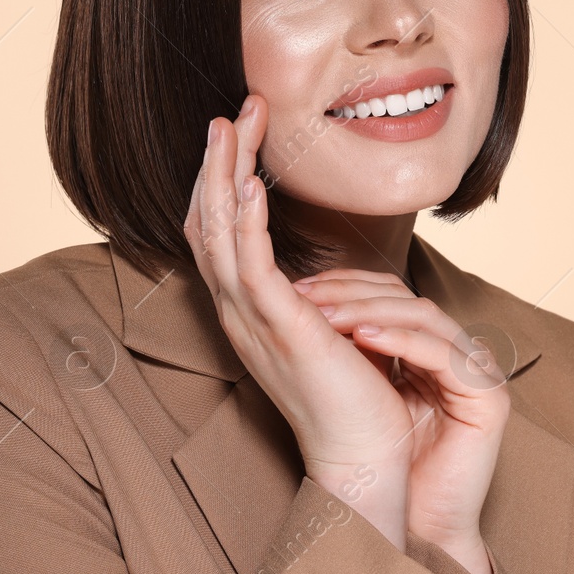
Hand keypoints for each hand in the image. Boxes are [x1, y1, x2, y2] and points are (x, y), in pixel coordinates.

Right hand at [182, 95, 414, 546]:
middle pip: (207, 223)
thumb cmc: (358, 400)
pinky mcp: (279, 331)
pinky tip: (247, 186)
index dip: (221, 181)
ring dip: (223, 176)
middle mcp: (240, 314)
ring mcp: (253, 322)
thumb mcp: (330, 334)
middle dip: (218, 162)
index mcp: (251, 313)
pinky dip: (244, 224)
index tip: (239, 133)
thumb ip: (316, 301)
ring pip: (218, 236)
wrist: (366, 462)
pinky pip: (249, 268)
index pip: (220, 234)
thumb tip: (322, 276)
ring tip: (232, 127)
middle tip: (232, 112)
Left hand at [294, 270, 510, 573]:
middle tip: (305, 296)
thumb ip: (353, 348)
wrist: (411, 524)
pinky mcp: (490, 399)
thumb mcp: (361, 390)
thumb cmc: (383, 464)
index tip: (297, 288)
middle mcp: (459, 354)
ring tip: (326, 316)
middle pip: (407, 299)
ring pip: (425, 317)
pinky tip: (363, 338)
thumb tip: (301, 303)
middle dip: (352, 293)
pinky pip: (445, 355)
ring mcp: (480, 374)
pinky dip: (402, 341)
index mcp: (430, 348)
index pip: (391, 294)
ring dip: (371, 311)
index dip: (346, 285)